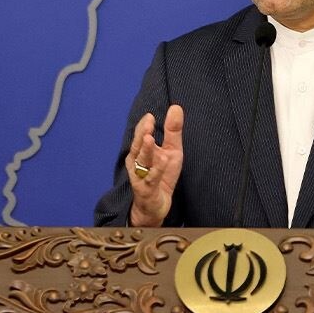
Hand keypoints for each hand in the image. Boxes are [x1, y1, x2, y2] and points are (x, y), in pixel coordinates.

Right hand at [126, 105, 183, 226]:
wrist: (156, 205)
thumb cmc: (161, 176)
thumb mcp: (171, 151)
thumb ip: (172, 131)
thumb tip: (176, 107)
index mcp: (141, 152)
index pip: (140, 136)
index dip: (144, 126)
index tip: (150, 116)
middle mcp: (137, 163)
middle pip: (138, 147)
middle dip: (142, 134)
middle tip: (148, 123)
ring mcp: (141, 176)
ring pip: (142, 162)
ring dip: (146, 150)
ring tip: (150, 139)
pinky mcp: (147, 190)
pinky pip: (152, 178)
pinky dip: (157, 169)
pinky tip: (163, 160)